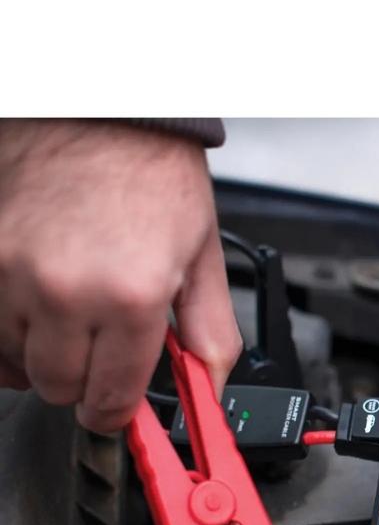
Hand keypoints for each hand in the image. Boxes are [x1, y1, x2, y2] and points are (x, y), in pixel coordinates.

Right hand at [0, 119, 241, 431]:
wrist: (99, 111)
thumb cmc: (151, 176)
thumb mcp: (202, 258)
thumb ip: (211, 334)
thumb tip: (211, 389)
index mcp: (131, 297)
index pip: (112, 399)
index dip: (118, 413)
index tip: (117, 409)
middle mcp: (66, 291)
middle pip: (60, 389)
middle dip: (84, 383)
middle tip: (102, 352)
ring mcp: (12, 273)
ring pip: (17, 364)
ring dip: (44, 355)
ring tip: (73, 317)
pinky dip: (9, 333)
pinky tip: (36, 314)